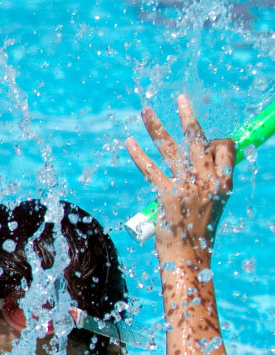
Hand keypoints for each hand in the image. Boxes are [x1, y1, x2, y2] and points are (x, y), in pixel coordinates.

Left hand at [127, 95, 234, 250]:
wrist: (190, 256)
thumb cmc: (199, 232)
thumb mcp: (214, 204)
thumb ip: (208, 182)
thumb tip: (196, 165)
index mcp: (224, 182)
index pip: (224, 147)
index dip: (215, 141)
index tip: (206, 140)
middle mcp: (208, 180)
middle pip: (198, 140)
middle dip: (188, 116)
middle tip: (180, 97)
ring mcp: (188, 186)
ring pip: (172, 148)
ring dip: (157, 127)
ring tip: (146, 111)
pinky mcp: (167, 195)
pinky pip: (151, 168)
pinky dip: (139, 154)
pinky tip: (129, 142)